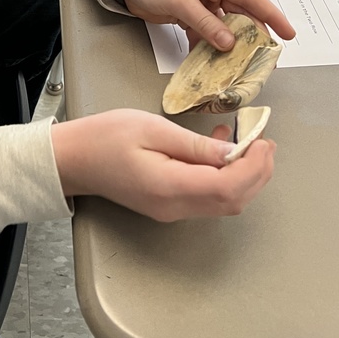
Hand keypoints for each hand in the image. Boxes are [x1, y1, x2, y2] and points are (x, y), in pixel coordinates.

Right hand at [51, 109, 275, 220]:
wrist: (73, 159)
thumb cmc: (105, 137)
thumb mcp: (151, 127)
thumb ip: (193, 144)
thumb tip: (232, 152)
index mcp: (169, 186)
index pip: (228, 187)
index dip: (254, 166)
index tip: (263, 140)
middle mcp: (175, 206)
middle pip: (232, 201)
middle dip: (257, 173)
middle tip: (265, 141)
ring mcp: (172, 210)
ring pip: (223, 202)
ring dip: (244, 176)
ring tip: (249, 142)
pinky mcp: (168, 205)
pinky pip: (207, 197)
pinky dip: (225, 178)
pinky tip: (221, 151)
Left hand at [107, 0, 295, 50]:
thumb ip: (204, 22)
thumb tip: (229, 44)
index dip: (272, 16)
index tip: (288, 35)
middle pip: (242, 15)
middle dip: (253, 38)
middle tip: (264, 61)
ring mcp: (203, 2)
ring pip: (225, 27)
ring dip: (231, 46)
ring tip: (241, 67)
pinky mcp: (191, 14)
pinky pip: (207, 33)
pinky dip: (210, 48)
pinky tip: (213, 64)